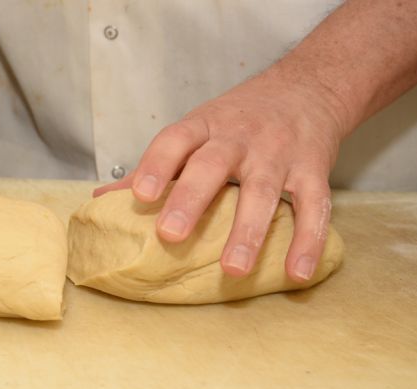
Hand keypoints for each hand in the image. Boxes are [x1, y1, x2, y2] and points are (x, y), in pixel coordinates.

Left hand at [94, 70, 346, 281]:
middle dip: (190, 199)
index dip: (155, 164)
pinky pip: (315, 207)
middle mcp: (239, 138)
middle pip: (212, 165)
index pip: (174, 139)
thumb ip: (155, 167)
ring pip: (263, 191)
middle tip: (170, 234)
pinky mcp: (314, 169)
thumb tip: (101, 201)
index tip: (138, 194)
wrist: (307, 88)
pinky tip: (298, 272)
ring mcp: (278, 154)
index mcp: (204, 126)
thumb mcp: (197, 129)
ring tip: (232, 269)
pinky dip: (308, 240)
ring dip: (248, 231)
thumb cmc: (238, 119)